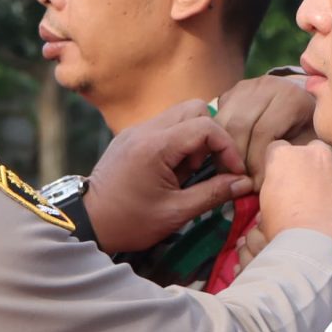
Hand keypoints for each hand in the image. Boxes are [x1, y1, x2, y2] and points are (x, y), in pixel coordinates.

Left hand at [82, 100, 253, 253]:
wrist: (87, 223)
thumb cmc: (130, 222)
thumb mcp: (176, 212)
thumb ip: (213, 193)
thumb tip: (245, 184)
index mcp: (155, 147)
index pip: (205, 126)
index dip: (227, 147)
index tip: (233, 172)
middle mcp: (145, 130)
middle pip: (194, 108)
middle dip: (211, 136)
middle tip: (207, 168)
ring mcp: (136, 130)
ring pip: (180, 114)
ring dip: (194, 138)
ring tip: (188, 172)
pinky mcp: (131, 136)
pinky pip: (164, 126)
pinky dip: (177, 141)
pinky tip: (172, 170)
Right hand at [214, 73, 322, 178]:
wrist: (302, 104)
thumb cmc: (306, 129)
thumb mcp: (308, 143)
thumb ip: (289, 159)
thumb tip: (263, 183)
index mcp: (289, 96)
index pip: (263, 131)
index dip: (256, 162)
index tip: (255, 186)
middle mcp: (265, 86)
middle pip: (239, 126)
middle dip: (236, 159)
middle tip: (238, 183)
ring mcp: (244, 88)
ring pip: (223, 123)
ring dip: (223, 153)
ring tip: (231, 175)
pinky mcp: (229, 94)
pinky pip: (216, 121)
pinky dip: (218, 143)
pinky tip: (226, 161)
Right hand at [252, 140, 331, 257]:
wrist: (322, 248)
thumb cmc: (285, 232)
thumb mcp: (264, 216)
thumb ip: (271, 201)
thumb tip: (275, 208)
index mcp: (285, 158)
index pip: (277, 149)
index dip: (278, 166)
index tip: (279, 182)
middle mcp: (316, 155)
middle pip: (313, 149)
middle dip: (310, 164)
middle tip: (306, 189)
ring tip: (331, 194)